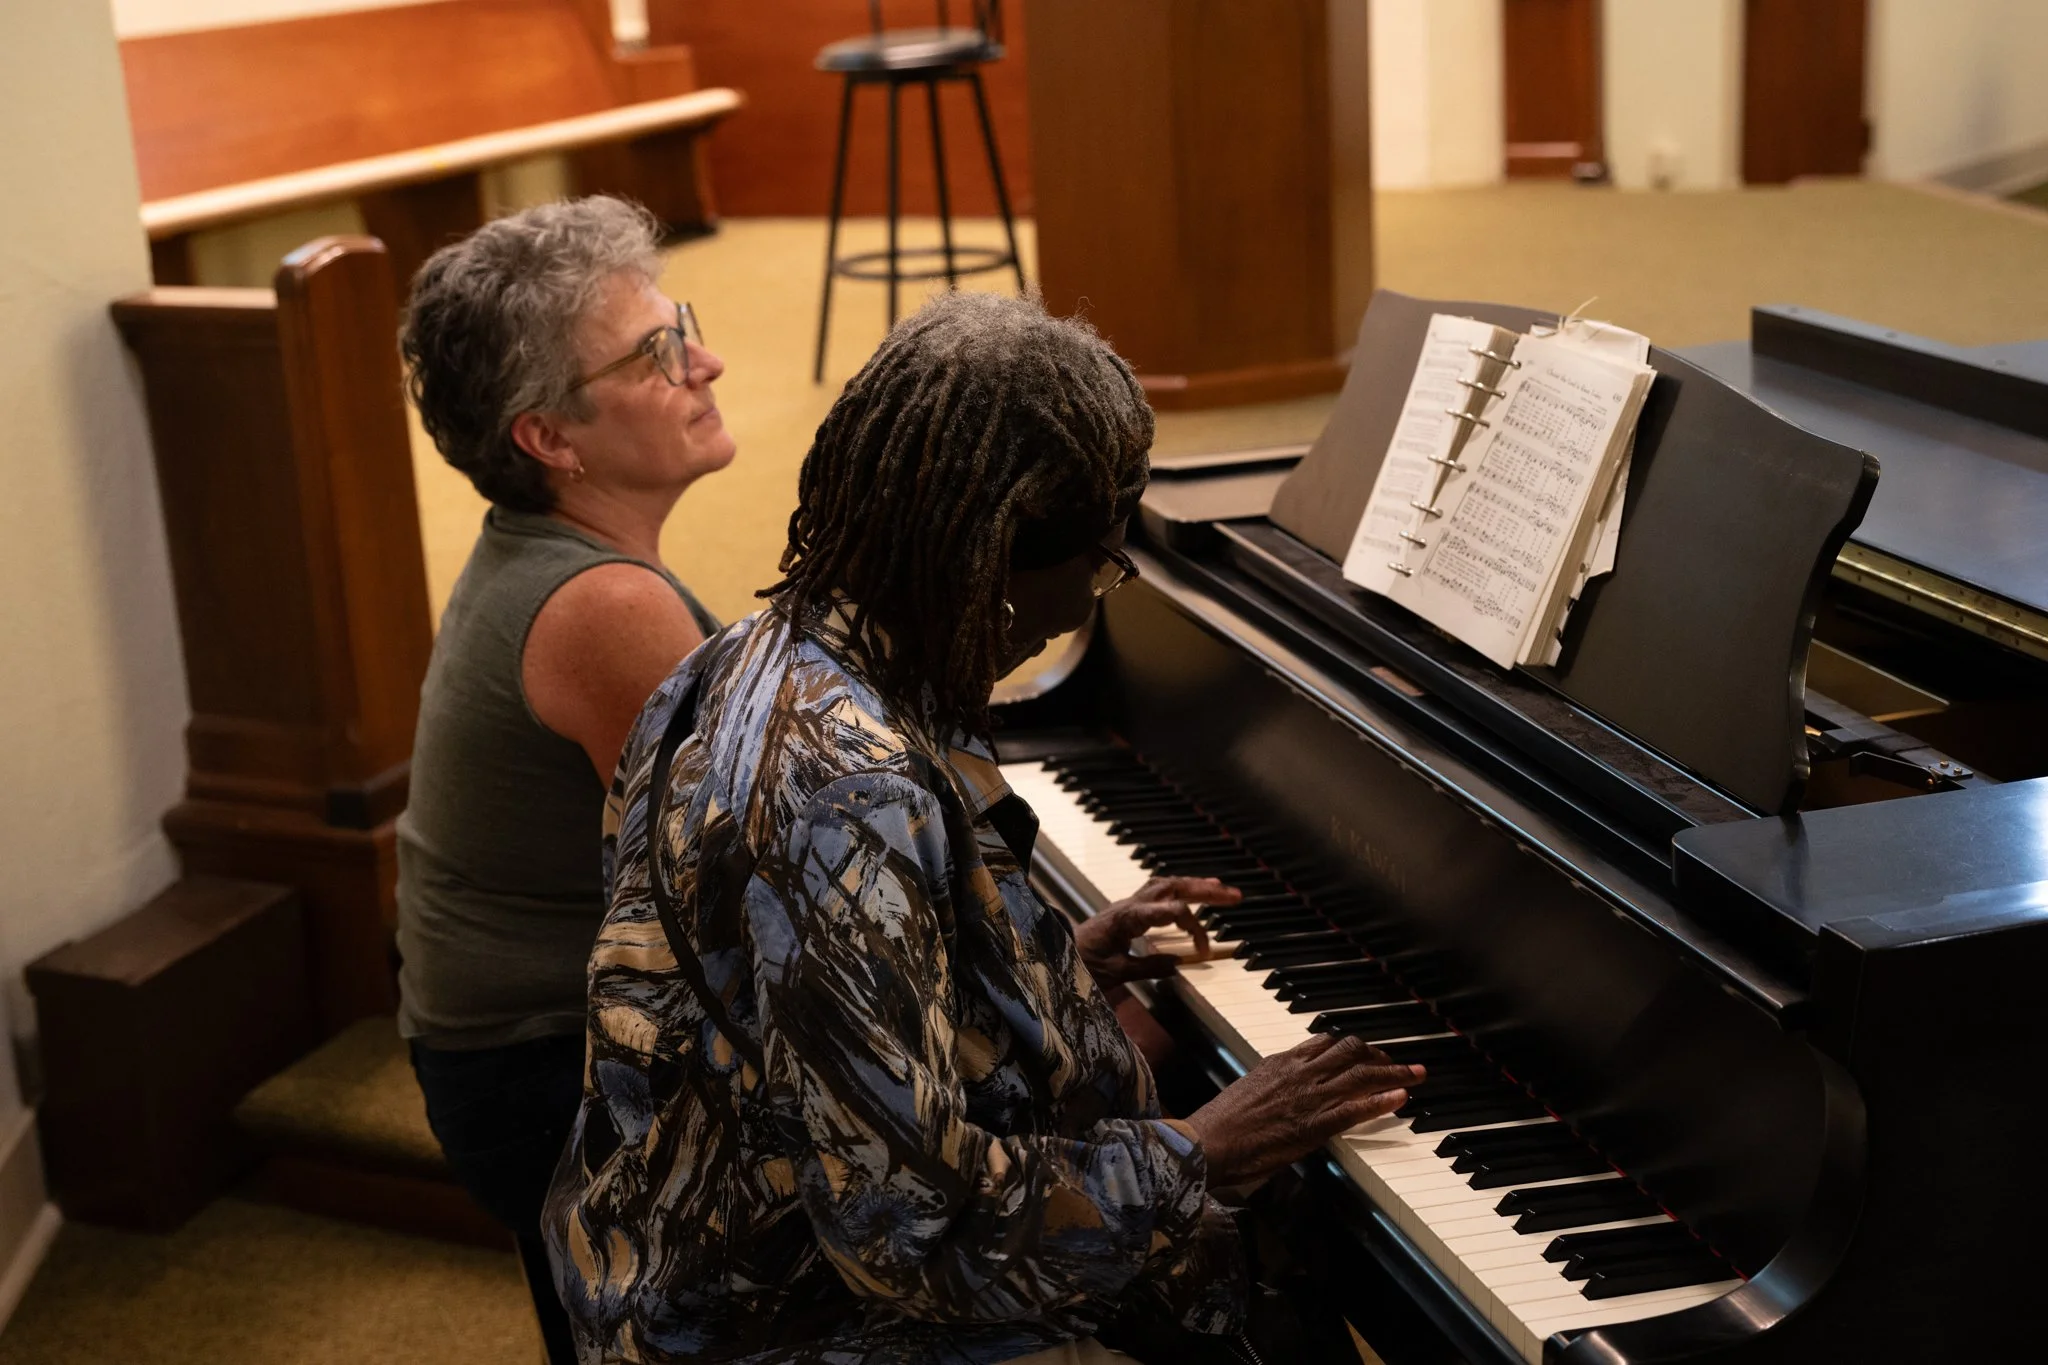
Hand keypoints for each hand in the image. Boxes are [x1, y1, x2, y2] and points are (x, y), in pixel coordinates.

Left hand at [1073, 877, 1241, 985]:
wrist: (1055, 951)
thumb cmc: (1081, 963)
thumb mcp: (1114, 973)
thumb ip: (1148, 968)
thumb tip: (1179, 963)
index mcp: (1124, 920)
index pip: (1160, 911)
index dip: (1184, 921)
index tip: (1202, 943)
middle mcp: (1129, 905)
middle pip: (1171, 887)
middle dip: (1203, 890)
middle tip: (1234, 896)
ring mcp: (1130, 904)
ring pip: (1167, 885)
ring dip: (1195, 886)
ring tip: (1222, 890)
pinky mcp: (1130, 909)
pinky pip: (1160, 892)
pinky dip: (1182, 891)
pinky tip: (1197, 895)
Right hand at [1186, 1034, 1421, 1185]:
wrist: (1209, 1141)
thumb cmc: (1222, 1122)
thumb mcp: (1249, 1089)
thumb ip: (1272, 1082)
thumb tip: (1284, 1087)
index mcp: (1282, 1062)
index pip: (1326, 1042)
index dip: (1352, 1046)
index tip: (1366, 1053)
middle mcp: (1300, 1072)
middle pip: (1351, 1050)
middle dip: (1379, 1054)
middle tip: (1398, 1062)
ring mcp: (1310, 1096)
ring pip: (1361, 1073)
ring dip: (1394, 1072)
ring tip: (1415, 1074)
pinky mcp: (1316, 1123)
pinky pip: (1357, 1106)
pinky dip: (1383, 1100)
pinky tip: (1402, 1097)